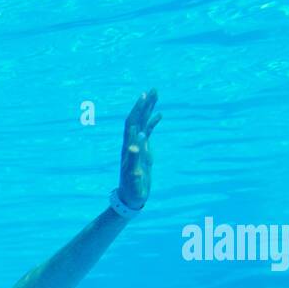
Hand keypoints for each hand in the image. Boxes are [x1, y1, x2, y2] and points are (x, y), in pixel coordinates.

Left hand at [118, 89, 160, 209]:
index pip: (132, 124)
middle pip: (137, 119)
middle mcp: (131, 144)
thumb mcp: (134, 176)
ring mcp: (137, 146)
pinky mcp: (143, 151)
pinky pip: (147, 132)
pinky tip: (159, 114)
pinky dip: (152, 122)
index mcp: (129, 147)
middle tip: (153, 89)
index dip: (137, 110)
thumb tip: (136, 142)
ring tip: (155, 94)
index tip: (144, 96)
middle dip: (144, 104)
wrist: (130, 198)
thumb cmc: (132, 189)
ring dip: (148, 109)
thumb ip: (135, 159)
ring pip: (142, 123)